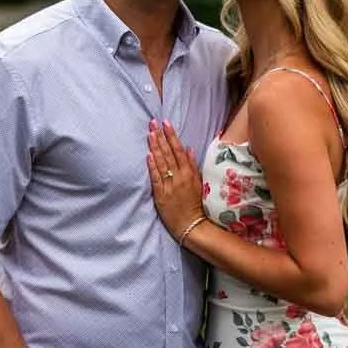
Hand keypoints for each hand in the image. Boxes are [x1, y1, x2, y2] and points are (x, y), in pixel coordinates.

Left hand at [147, 120, 204, 239]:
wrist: (192, 225)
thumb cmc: (196, 204)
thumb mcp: (199, 182)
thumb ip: (193, 165)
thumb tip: (189, 148)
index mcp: (189, 173)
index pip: (179, 149)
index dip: (171, 135)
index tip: (166, 123)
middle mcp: (180, 177)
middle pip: (168, 153)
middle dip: (160, 136)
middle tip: (153, 122)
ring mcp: (170, 185)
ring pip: (161, 162)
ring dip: (155, 147)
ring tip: (149, 133)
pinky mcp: (161, 195)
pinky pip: (156, 178)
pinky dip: (152, 166)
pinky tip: (148, 155)